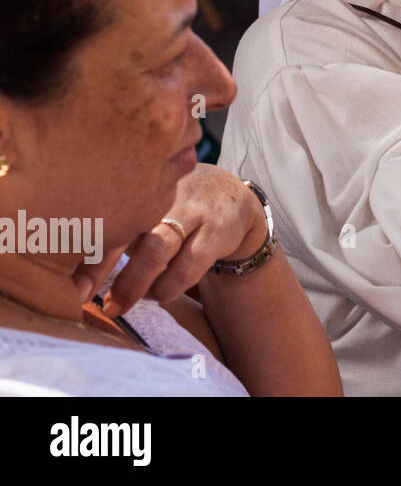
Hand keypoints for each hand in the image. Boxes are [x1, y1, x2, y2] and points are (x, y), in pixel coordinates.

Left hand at [74, 164, 265, 316]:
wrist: (235, 200)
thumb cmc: (177, 210)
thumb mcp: (149, 208)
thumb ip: (118, 227)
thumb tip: (73, 273)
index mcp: (140, 188)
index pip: (106, 217)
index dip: (86, 254)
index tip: (72, 287)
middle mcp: (166, 195)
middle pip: (129, 230)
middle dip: (105, 271)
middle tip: (94, 302)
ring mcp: (194, 211)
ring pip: (158, 248)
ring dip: (137, 282)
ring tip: (123, 304)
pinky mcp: (218, 229)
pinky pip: (191, 262)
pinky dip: (172, 284)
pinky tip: (161, 295)